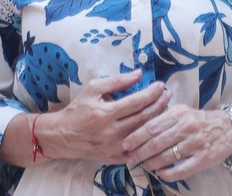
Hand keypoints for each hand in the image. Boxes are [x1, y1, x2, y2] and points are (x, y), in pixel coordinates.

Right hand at [43, 70, 170, 163]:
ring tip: (165, 107)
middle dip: (159, 104)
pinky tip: (156, 128)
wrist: (63, 136)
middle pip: (144, 118)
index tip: (161, 85)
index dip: (151, 93)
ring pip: (144, 134)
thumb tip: (138, 74)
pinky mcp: (116, 158)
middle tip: (168, 94)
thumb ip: (116, 81)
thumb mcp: (93, 89)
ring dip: (157, 120)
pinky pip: (138, 149)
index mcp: (105, 113)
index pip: (136, 102)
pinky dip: (149, 138)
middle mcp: (111, 132)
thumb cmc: (78, 109)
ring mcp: (114, 148)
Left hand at [121, 104, 231, 182]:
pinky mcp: (203, 159)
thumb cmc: (200, 120)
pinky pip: (181, 170)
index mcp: (179, 113)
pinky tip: (161, 173)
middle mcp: (187, 127)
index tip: (125, 144)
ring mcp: (196, 144)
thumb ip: (164, 118)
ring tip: (143, 165)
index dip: (136, 136)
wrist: (229, 128)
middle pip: (156, 142)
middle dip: (139, 152)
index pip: (152, 126)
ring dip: (151, 163)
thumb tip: (138, 127)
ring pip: (166, 157)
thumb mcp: (183, 111)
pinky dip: (167, 173)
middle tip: (130, 158)